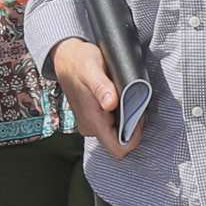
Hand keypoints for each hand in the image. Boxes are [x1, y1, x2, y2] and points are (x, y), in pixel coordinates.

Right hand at [49, 39, 126, 153]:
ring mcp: (91, 123)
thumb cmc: (79, 61)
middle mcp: (90, 126)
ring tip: (126, 97)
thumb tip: (110, 103)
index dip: (134, 136)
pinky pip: (112, 125)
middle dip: (132, 125)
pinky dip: (120, 114)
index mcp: (92, 120)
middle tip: (135, 101)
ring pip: (117, 133)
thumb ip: (101, 87)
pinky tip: (120, 98)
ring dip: (127, 118)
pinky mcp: (93, 118)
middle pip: (120, 141)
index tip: (139, 115)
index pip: (118, 148)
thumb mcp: (92, 69)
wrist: (66, 57)